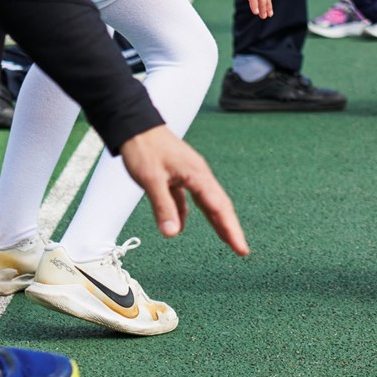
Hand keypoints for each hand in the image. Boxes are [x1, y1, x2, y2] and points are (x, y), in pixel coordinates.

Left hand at [117, 128, 248, 255]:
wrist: (134, 126)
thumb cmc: (144, 149)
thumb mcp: (151, 180)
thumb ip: (164, 207)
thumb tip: (173, 234)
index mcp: (197, 175)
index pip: (219, 207)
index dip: (231, 230)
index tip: (242, 249)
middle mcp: (198, 175)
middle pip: (219, 205)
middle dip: (230, 228)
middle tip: (241, 250)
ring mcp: (188, 175)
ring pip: (206, 202)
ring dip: (215, 221)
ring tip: (225, 239)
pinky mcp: (176, 176)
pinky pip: (187, 199)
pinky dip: (186, 213)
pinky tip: (180, 227)